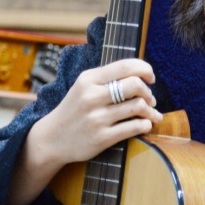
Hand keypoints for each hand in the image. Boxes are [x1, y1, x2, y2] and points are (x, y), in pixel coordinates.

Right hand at [8, 59, 162, 204]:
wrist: (52, 139)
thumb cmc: (75, 110)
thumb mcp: (84, 87)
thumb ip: (108, 78)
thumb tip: (142, 75)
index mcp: (88, 79)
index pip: (125, 66)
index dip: (145, 69)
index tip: (150, 78)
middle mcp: (92, 97)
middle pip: (135, 85)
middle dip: (148, 92)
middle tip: (150, 100)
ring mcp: (97, 118)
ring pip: (138, 106)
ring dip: (151, 110)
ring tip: (152, 114)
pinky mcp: (102, 138)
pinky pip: (134, 127)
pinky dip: (145, 124)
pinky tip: (144, 124)